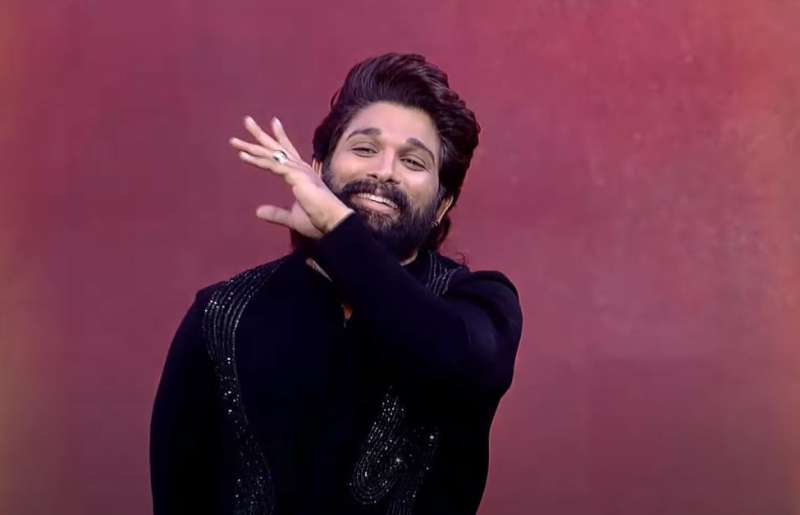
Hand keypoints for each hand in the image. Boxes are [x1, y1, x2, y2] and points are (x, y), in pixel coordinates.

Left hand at [229, 116, 353, 238]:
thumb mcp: (292, 217)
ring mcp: (298, 170)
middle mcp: (300, 168)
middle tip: (247, 120)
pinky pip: (272, 165)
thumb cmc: (319, 220)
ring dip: (251, 146)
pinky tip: (243, 156)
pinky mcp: (295, 176)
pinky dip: (257, 160)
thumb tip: (258, 211)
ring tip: (234, 140)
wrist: (333, 222)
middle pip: (277, 147)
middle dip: (260, 134)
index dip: (280, 137)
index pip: (288, 151)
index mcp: (302, 174)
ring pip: (271, 154)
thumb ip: (275, 213)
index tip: (273, 122)